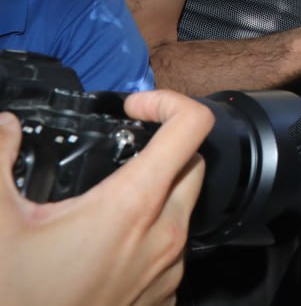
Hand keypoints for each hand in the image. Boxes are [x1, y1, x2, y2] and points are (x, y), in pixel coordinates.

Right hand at [0, 89, 212, 305]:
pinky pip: (171, 251)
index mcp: (134, 206)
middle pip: (193, 164)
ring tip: (103, 204)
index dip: (169, 102)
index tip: (134, 107)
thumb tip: (2, 125)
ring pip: (183, 209)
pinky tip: (105, 245)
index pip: (192, 127)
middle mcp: (164, 235)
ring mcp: (168, 271)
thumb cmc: (14, 295)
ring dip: (155, 194)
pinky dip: (148, 236)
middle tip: (120, 151)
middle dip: (163, 146)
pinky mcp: (163, 299)